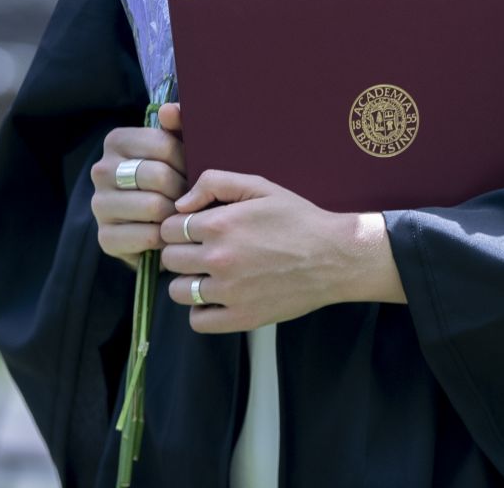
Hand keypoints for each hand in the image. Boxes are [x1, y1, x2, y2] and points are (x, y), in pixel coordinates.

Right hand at [90, 101, 187, 269]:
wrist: (153, 223)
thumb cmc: (171, 177)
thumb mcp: (178, 147)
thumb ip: (180, 123)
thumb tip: (168, 110)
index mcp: (116, 140)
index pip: (163, 144)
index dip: (187, 160)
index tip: (193, 170)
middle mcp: (101, 170)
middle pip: (159, 176)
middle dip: (184, 189)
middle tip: (192, 196)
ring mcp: (99, 205)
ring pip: (154, 206)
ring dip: (176, 213)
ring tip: (182, 213)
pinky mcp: (105, 238)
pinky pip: (149, 235)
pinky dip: (166, 236)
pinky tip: (169, 232)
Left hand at [159, 170, 404, 332]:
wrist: (335, 256)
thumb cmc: (298, 219)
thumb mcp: (260, 187)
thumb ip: (215, 183)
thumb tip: (181, 204)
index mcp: (220, 224)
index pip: (169, 228)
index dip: (179, 226)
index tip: (194, 229)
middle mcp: (218, 259)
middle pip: (170, 258)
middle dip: (181, 252)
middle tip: (202, 250)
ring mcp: (229, 292)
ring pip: (178, 291)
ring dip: (188, 281)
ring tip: (208, 274)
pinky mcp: (241, 317)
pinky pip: (197, 321)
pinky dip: (200, 311)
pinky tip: (215, 298)